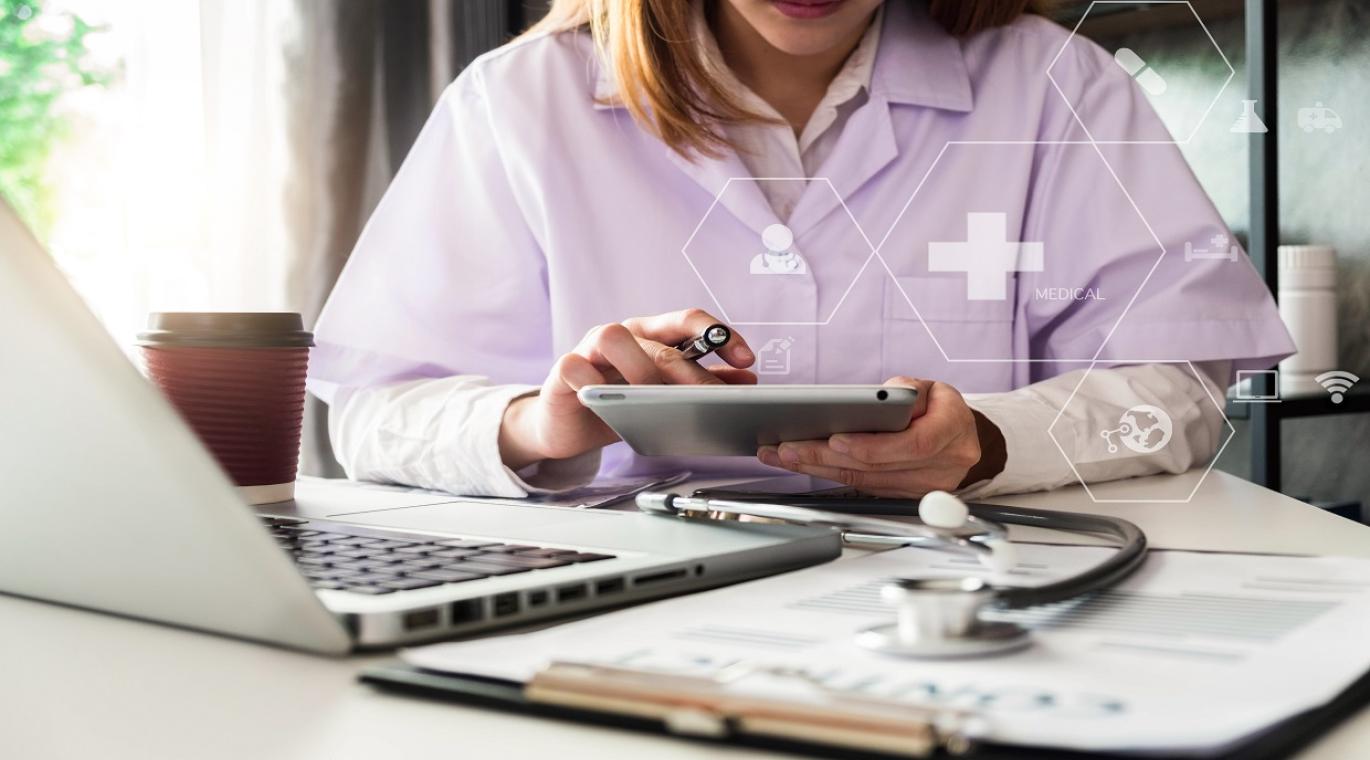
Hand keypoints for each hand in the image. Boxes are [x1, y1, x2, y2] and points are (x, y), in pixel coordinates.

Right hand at [499, 309, 755, 468]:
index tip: (747, 358)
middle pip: (660, 341)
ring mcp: (590, 348)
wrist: (570, 426)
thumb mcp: (664, 397)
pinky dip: (590, 380)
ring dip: (639, 369)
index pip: (688, 321)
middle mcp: (623, 335)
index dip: (719, 335)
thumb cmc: (619, 405)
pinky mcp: (563, 369)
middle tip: (711, 397)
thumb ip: (702, 383)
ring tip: (654, 399)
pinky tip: (604, 400)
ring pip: (614, 337)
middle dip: (691, 371)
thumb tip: (747, 380)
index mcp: (651, 335)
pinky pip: (575, 365)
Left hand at [756, 377, 1006, 496]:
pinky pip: (863, 488)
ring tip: (783, 456)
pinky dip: (831, 476)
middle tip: (787, 449)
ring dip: (819, 469)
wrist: (963, 438)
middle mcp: (941, 466)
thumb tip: (874, 400)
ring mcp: (924, 488)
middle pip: (876, 468)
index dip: (871, 446)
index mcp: (952, 431)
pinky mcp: (905, 497)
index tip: (835, 439)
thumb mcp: (932, 388)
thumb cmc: (942, 409)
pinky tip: (805, 465)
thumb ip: (906, 391)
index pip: (912, 445)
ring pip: (864, 482)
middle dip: (825, 457)